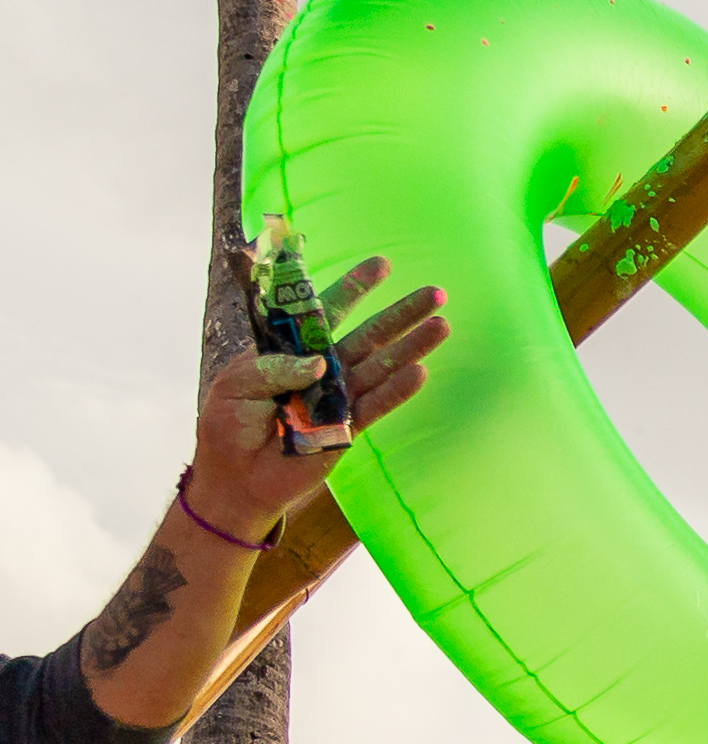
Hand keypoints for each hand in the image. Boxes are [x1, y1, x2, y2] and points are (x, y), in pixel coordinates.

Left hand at [190, 262, 445, 529]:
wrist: (235, 478)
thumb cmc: (228, 425)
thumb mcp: (235, 385)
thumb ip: (273, 368)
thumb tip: (320, 363)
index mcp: (290, 350)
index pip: (325, 312)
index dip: (354, 288)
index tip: (382, 265)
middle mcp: (321, 369)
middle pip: (368, 335)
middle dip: (401, 313)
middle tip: (435, 293)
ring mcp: (338, 398)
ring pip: (381, 366)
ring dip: (412, 346)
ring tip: (442, 326)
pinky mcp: (348, 429)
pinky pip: (376, 406)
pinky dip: (397, 391)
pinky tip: (421, 371)